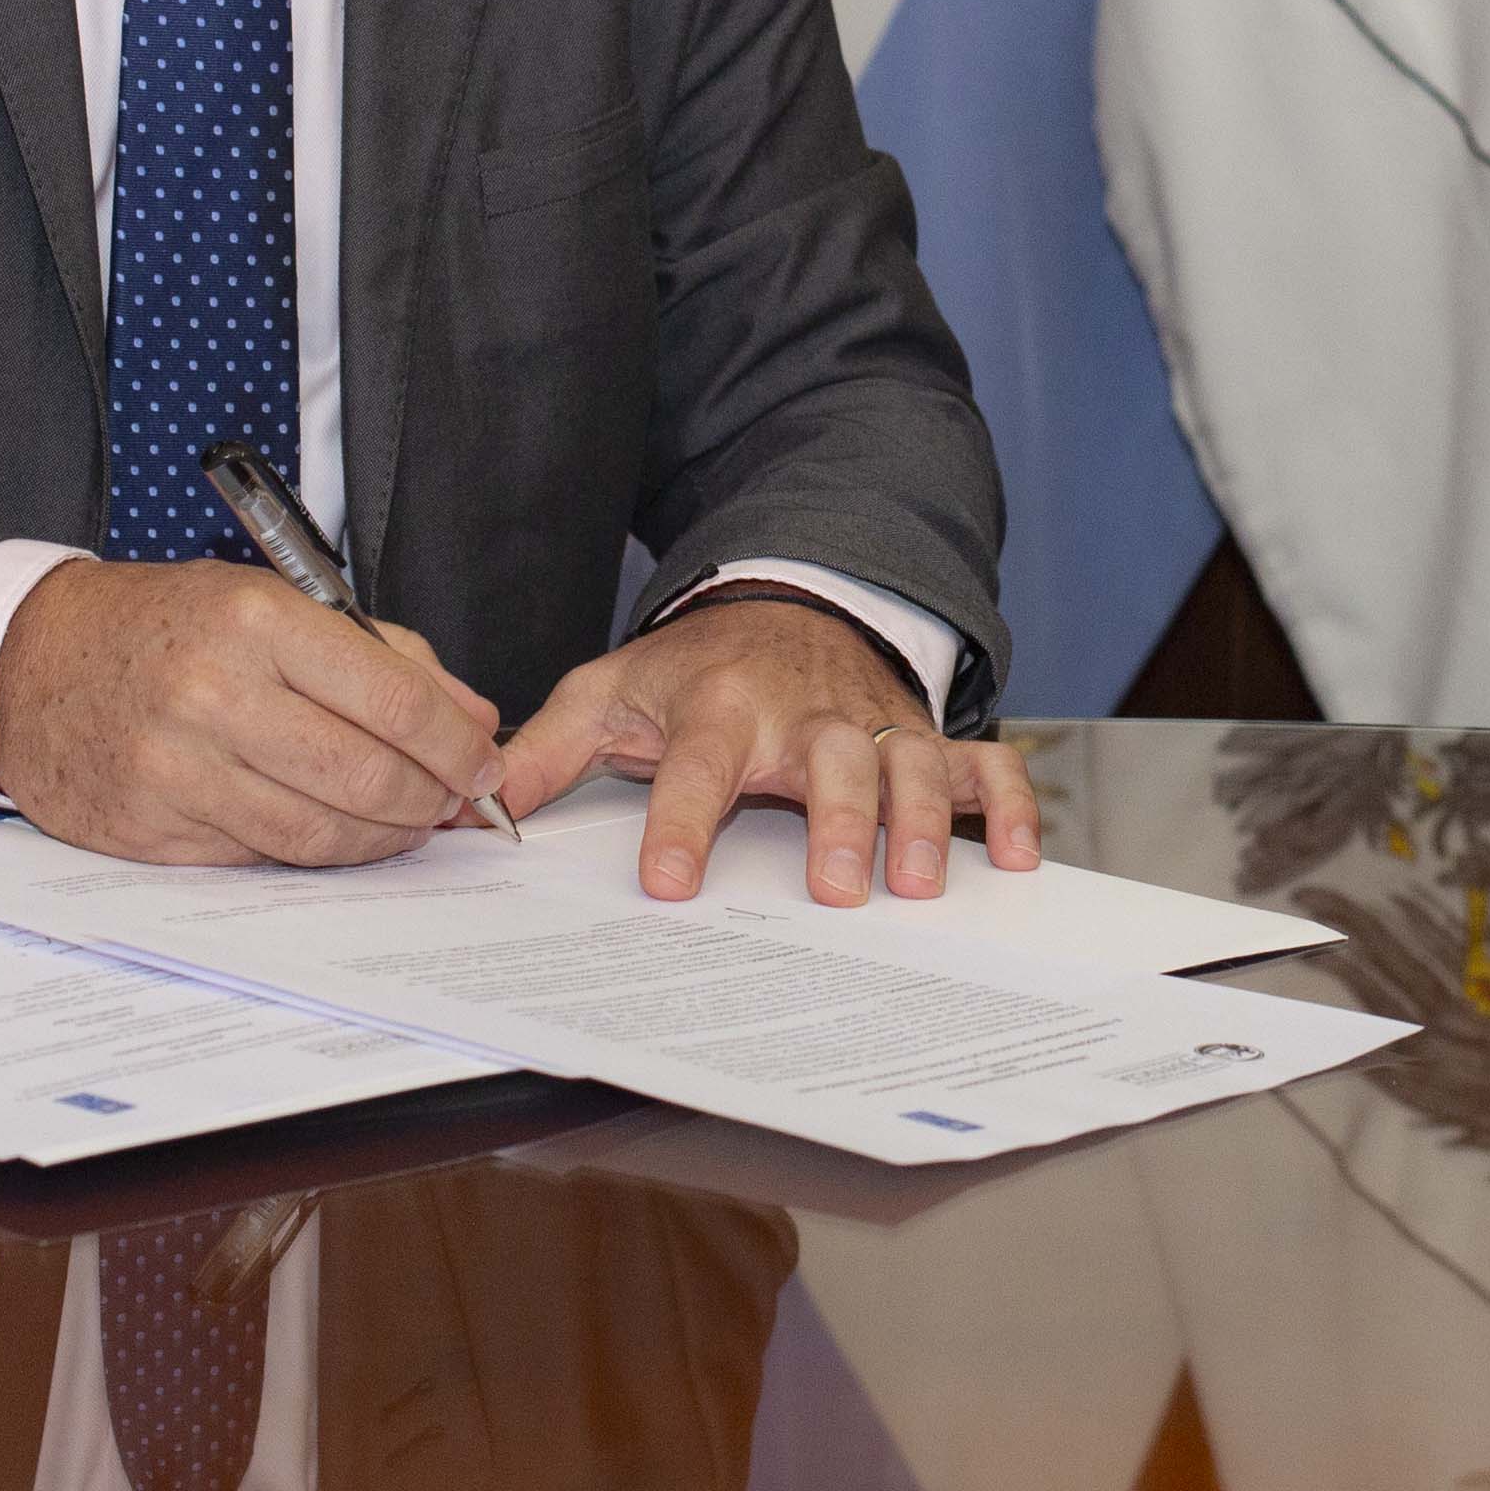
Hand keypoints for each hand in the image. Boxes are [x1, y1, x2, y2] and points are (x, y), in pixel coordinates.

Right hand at [0, 557, 507, 865]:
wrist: (29, 660)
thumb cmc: (164, 625)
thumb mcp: (273, 602)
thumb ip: (383, 656)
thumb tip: (473, 716)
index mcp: (257, 623)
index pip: (395, 702)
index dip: (458, 745)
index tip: (485, 764)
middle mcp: (215, 695)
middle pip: (365, 777)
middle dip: (430, 800)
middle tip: (454, 803)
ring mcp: (176, 769)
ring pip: (318, 834)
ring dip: (382, 840)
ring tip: (406, 825)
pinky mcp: (149, 829)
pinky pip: (259, 857)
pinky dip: (313, 853)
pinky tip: (335, 835)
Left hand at [493, 592, 1042, 904]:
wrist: (787, 600)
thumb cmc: (696, 667)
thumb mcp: (610, 692)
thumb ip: (545, 752)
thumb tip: (472, 807)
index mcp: (721, 705)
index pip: (699, 765)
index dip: (683, 824)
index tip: (671, 885)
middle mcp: (806, 712)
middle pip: (830, 762)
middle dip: (838, 822)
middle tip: (839, 890)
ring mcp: (873, 722)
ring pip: (911, 763)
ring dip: (923, 821)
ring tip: (921, 884)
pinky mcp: (922, 731)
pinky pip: (983, 762)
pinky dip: (1008, 803)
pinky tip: (1017, 857)